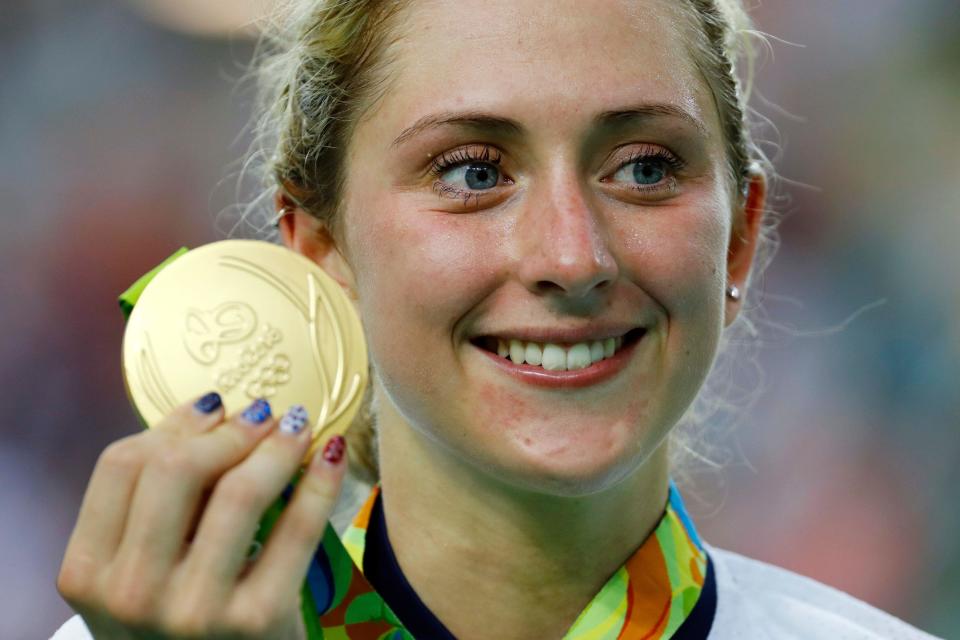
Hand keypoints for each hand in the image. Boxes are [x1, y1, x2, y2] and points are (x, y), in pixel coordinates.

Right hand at [57, 394, 346, 638]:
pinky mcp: (257, 620)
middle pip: (174, 469)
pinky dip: (319, 481)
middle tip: (263, 413)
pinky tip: (331, 453)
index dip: (175, 424)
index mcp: (88, 572)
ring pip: (237, 492)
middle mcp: (130, 593)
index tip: (215, 406)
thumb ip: (158, 506)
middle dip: (228, 430)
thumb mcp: (141, 572)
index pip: (121, 465)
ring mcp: (193, 611)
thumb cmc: (180, 622)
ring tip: (297, 427)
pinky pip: (296, 528)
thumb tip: (215, 412)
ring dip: (276, 446)